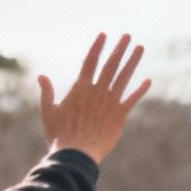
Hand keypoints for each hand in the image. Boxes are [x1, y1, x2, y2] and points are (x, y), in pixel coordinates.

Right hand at [37, 33, 149, 162]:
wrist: (77, 155)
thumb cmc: (60, 136)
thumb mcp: (48, 112)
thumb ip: (46, 93)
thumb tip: (41, 76)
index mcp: (80, 89)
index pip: (90, 62)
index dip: (97, 47)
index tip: (104, 35)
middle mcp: (98, 91)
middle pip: (111, 65)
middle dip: (119, 49)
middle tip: (127, 36)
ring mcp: (110, 102)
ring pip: (124, 77)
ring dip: (133, 61)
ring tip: (140, 47)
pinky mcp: (120, 115)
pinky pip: (133, 99)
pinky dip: (141, 90)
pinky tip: (149, 80)